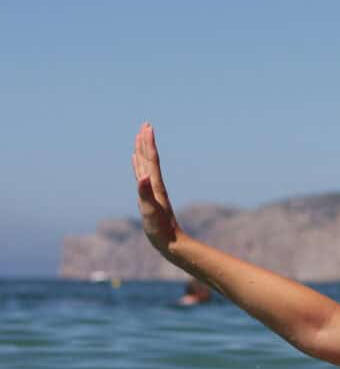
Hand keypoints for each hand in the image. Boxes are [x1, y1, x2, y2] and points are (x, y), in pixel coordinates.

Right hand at [131, 123, 180, 253]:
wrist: (172, 243)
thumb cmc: (161, 230)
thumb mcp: (151, 211)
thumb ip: (145, 193)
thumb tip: (143, 177)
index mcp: (155, 186)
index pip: (151, 160)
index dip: (148, 143)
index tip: (147, 126)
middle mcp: (154, 186)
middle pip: (149, 159)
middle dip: (146, 142)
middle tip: (145, 125)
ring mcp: (153, 192)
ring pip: (146, 167)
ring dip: (143, 152)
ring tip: (140, 139)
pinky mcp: (150, 200)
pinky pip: (143, 179)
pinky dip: (139, 169)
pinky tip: (139, 167)